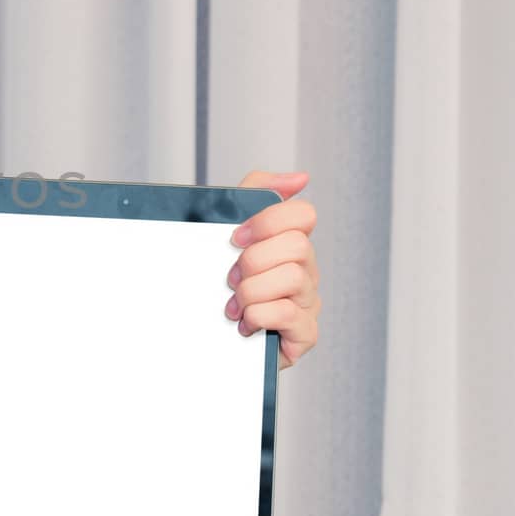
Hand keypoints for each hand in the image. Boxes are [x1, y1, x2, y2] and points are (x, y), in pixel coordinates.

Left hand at [227, 170, 320, 370]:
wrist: (205, 338)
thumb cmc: (219, 286)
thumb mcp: (223, 231)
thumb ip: (254, 194)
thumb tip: (300, 177)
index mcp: (290, 244)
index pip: (304, 215)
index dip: (267, 222)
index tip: (235, 238)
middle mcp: (306, 271)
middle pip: (297, 247)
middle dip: (253, 261)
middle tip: (231, 278)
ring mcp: (309, 303)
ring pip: (291, 279)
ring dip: (250, 292)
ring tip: (234, 305)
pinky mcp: (305, 335)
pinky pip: (289, 315)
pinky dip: (257, 317)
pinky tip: (245, 325)